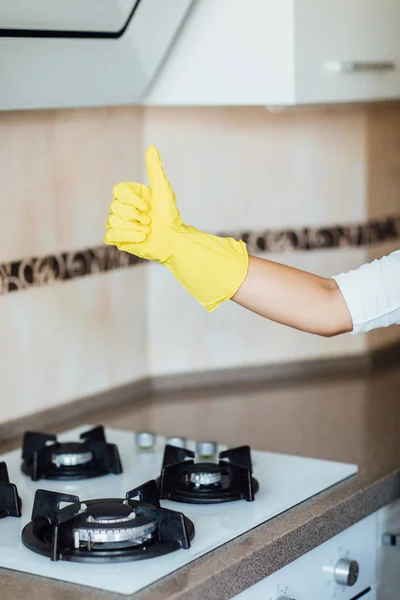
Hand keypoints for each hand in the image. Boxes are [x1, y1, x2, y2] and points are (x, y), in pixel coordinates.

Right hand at [105, 146, 182, 262]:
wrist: (173, 239)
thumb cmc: (170, 215)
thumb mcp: (162, 190)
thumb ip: (155, 169)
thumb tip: (151, 147)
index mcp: (130, 194)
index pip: (117, 190)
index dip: (131, 199)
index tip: (148, 206)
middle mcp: (122, 207)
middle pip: (114, 206)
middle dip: (135, 215)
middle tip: (150, 220)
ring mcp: (118, 223)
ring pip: (112, 221)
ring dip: (134, 227)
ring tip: (147, 230)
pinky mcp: (117, 238)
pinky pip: (110, 235)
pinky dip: (128, 236)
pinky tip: (142, 237)